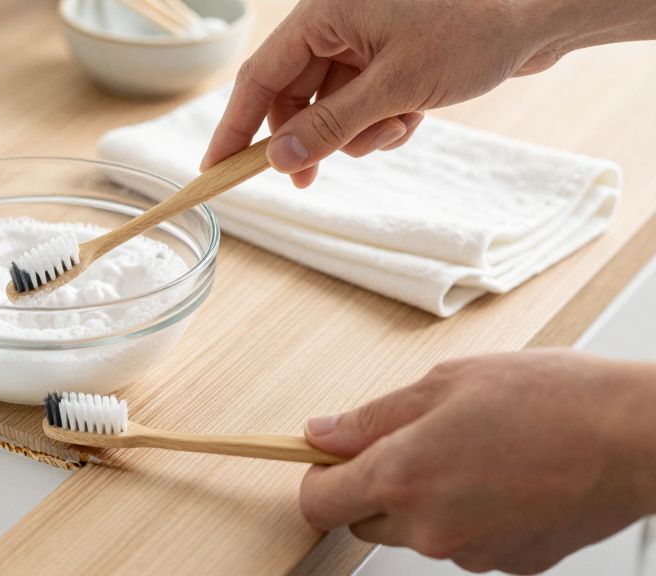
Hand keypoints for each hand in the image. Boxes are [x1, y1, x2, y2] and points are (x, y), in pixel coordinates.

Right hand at [202, 0, 565, 186]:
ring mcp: (361, 31)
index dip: (234, 127)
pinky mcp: (386, 48)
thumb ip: (331, 126)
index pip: (259, 76)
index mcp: (323, 8)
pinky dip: (380, 118)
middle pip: (291, 94)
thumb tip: (279, 158)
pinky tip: (414, 116)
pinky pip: (359, 97)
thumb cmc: (471, 32)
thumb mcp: (396, 89)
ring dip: (357, 130)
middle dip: (310, 137)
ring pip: (328, 103)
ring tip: (397, 127)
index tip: (213, 169)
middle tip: (308, 182)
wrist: (541, 9)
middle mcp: (333, 14)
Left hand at [299, 350, 655, 573]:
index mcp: (402, 476)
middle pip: (364, 520)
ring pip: (417, 530)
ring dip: (425, 497)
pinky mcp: (508, 564)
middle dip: (373, 484)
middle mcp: (429, 527)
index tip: (328, 456)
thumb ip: (373, 417)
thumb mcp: (444, 383)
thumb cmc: (551, 401)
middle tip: (413, 439)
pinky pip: (464, 540)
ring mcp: (470, 553)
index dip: (317, 476)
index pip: (318, 501)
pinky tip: (502, 475)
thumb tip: (322, 433)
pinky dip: (469, 513)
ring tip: (472, 449)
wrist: (633, 439)